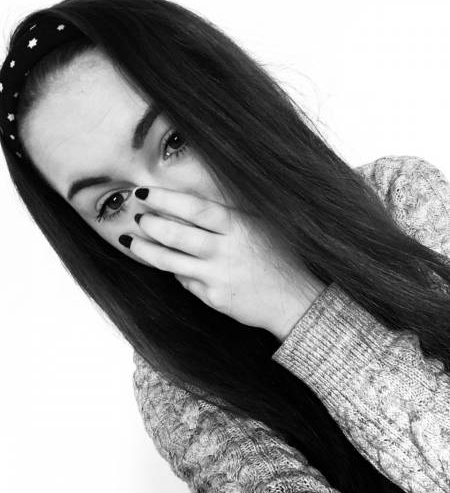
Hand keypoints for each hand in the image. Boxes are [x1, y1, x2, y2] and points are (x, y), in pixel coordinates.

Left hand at [123, 187, 326, 337]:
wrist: (294, 299)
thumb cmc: (278, 256)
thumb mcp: (259, 225)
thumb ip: (227, 213)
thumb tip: (187, 201)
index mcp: (238, 227)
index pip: (195, 208)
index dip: (165, 199)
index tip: (144, 193)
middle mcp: (226, 251)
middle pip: (177, 235)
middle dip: (151, 224)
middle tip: (136, 215)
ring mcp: (218, 277)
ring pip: (171, 262)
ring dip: (146, 250)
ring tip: (130, 241)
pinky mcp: (214, 299)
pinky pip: (186, 282)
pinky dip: (176, 271)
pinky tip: (168, 263)